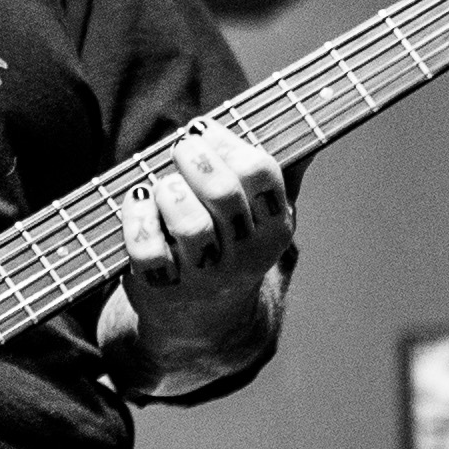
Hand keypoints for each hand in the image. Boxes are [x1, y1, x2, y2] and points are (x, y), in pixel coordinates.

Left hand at [99, 120, 295, 394]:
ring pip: (190, 227)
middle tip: (180, 147)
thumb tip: (312, 138)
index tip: (203, 129)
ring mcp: (204, 276)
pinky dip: (137, 218)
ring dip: (171, 192)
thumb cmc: (232, 247)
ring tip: (163, 184)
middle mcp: (244, 255)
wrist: (204, 320)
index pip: (260, 173)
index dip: (226, 142)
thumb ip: (280, 178)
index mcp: (274, 228)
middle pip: (224, 195)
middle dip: (196, 160)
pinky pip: (148, 251)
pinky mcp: (162, 288)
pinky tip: (137, 199)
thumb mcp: (263, 219)